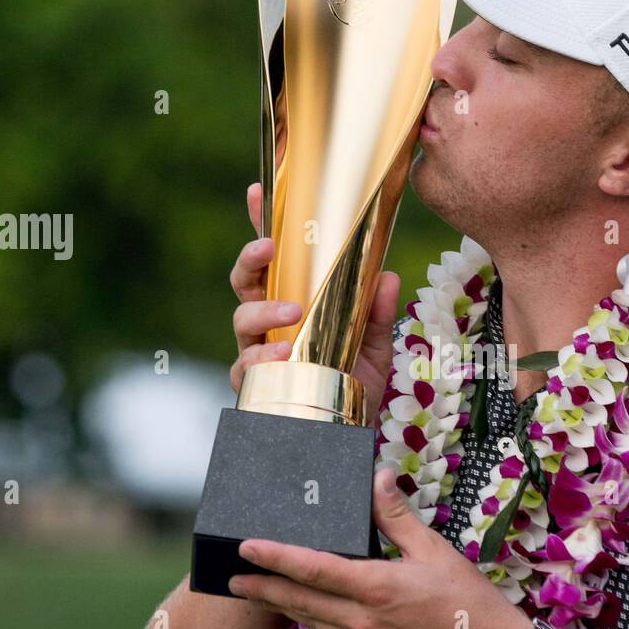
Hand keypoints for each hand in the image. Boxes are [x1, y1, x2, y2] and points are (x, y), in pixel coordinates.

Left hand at [226, 468, 531, 628]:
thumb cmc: (468, 600)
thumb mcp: (434, 550)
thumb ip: (397, 517)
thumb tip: (377, 478)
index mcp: (376, 588)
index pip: (312, 570)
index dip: (275, 558)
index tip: (246, 549)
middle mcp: (362, 621)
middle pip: (298, 602)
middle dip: (261, 588)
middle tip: (231, 578)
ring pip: (311, 622)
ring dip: (281, 606)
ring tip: (255, 592)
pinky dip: (311, 620)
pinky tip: (303, 611)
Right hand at [229, 182, 400, 425]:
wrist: (354, 437)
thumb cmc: (357, 384)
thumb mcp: (376, 345)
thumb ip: (376, 312)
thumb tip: (387, 277)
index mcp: (293, 301)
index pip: (274, 260)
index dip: (261, 224)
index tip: (257, 191)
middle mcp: (269, 325)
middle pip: (245, 282)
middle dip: (250, 260)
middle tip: (267, 248)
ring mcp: (259, 355)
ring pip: (242, 321)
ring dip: (263, 310)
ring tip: (292, 310)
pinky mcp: (258, 389)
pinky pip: (245, 370)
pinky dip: (261, 361)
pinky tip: (282, 356)